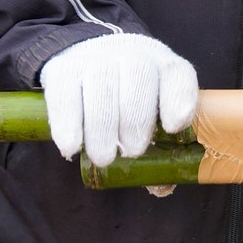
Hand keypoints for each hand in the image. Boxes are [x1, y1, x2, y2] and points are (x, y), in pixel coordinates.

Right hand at [40, 34, 197, 166]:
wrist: (86, 56)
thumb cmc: (129, 96)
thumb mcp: (152, 110)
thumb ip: (160, 145)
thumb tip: (160, 187)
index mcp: (164, 66)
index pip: (178, 74)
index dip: (178, 100)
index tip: (173, 127)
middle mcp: (134, 55)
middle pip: (138, 79)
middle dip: (136, 120)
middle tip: (131, 151)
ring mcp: (97, 58)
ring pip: (101, 87)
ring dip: (101, 127)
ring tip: (103, 157)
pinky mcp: (64, 68)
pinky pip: (65, 94)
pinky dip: (67, 123)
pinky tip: (71, 147)